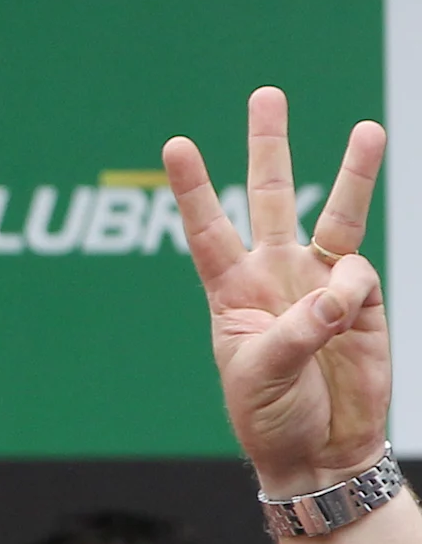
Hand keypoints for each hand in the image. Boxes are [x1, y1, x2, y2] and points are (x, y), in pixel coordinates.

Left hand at [166, 89, 389, 497]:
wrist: (321, 449)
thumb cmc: (272, 416)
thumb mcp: (262, 375)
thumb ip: (297, 330)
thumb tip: (338, 290)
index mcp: (230, 292)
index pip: (206, 229)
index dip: (192, 188)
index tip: (176, 145)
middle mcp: (274, 275)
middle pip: (269, 197)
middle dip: (267, 147)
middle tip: (265, 94)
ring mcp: (321, 281)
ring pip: (335, 212)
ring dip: (351, 171)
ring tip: (367, 129)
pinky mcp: (361, 298)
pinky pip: (359, 274)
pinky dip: (352, 291)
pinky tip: (344, 319)